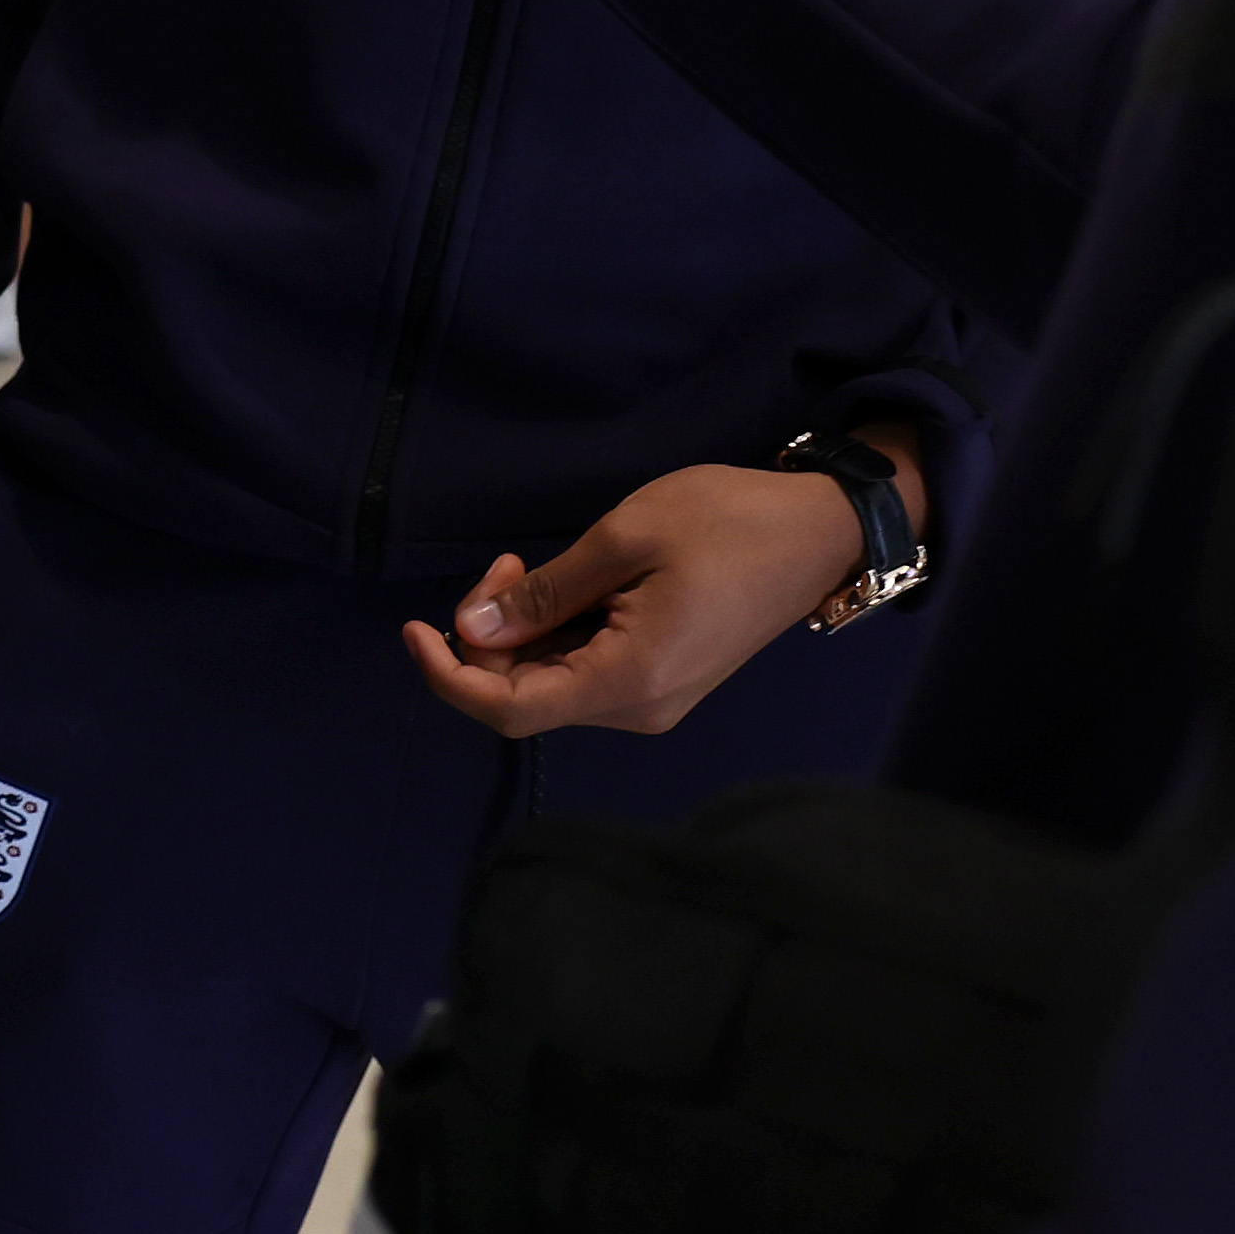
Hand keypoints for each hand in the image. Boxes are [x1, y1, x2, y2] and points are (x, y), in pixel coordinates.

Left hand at [400, 457, 889, 739]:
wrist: (820, 531)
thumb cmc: (727, 522)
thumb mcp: (625, 539)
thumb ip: (544, 593)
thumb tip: (472, 631)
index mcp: (629, 682)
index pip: (509, 710)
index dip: (449, 677)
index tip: (414, 625)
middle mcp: (639, 708)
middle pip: (526, 700)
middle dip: (488, 639)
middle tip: (504, 563)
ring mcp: (654, 699)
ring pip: (553, 686)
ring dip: (522, 634)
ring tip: (528, 565)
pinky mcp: (664, 679)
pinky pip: (586, 672)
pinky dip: (555, 636)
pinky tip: (561, 587)